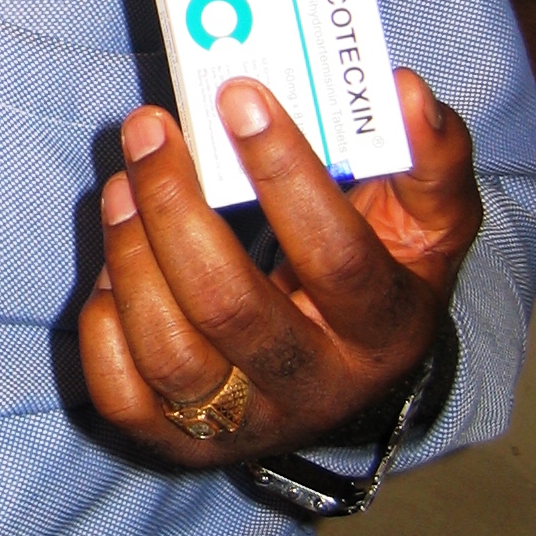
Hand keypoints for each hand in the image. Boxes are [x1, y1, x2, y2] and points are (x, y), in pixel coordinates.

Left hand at [78, 69, 479, 465]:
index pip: (335, 257)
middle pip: (231, 306)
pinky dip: (106, 325)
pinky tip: (114, 265)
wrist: (352, 383)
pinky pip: (123, 397)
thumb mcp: (428, 227)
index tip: (238, 97)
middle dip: (176, 206)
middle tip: (149, 128)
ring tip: (121, 182)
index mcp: (382, 331)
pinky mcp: (182, 444)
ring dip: (131, 255)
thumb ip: (430, 160)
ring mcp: (244, 424)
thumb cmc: (381, 279)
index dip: (285, 174)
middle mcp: (314, 388)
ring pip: (170, 352)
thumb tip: (408, 92)